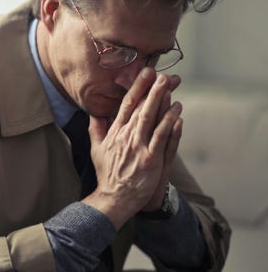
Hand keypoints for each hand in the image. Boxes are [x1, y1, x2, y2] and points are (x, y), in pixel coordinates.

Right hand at [82, 67, 182, 228]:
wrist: (114, 197)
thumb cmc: (107, 174)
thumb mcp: (96, 149)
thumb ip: (96, 129)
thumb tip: (94, 113)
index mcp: (115, 133)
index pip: (126, 105)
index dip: (137, 88)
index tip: (145, 74)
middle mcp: (127, 138)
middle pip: (141, 109)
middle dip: (153, 90)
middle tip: (163, 76)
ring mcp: (140, 149)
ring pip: (152, 121)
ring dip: (163, 104)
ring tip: (173, 90)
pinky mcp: (151, 160)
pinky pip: (163, 139)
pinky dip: (170, 125)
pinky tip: (177, 114)